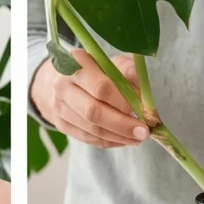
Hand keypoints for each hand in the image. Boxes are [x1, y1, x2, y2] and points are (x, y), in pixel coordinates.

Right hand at [30, 49, 149, 147]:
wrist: (64, 79)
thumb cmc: (95, 70)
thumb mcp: (111, 62)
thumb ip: (127, 70)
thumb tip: (140, 88)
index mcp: (77, 64)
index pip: (102, 87)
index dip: (124, 101)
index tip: (143, 110)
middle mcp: (64, 86)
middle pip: (93, 112)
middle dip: (122, 125)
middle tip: (143, 132)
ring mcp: (59, 106)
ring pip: (91, 129)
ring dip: (118, 137)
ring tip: (137, 138)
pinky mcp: (60, 123)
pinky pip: (87, 138)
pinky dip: (109, 141)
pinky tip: (124, 140)